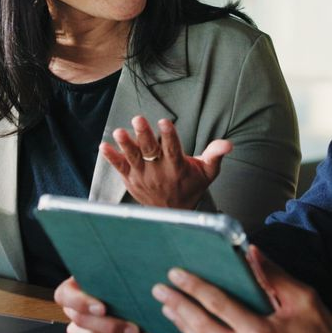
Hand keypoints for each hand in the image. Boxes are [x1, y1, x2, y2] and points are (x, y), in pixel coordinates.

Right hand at [54, 276, 152, 332]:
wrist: (138, 316)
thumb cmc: (127, 293)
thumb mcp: (122, 280)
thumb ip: (119, 276)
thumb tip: (130, 273)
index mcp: (76, 290)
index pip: (64, 296)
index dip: (81, 303)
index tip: (103, 308)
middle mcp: (73, 312)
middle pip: (81, 321)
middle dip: (111, 326)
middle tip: (136, 329)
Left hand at [101, 116, 230, 209]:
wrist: (173, 213)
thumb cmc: (191, 187)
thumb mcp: (207, 173)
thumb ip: (215, 155)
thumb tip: (228, 144)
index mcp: (177, 168)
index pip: (173, 150)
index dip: (170, 135)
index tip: (165, 121)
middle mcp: (159, 172)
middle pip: (150, 151)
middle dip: (144, 135)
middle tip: (138, 119)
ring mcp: (143, 176)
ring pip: (133, 159)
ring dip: (125, 145)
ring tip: (119, 132)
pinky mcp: (131, 180)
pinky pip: (120, 168)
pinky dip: (112, 158)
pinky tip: (103, 146)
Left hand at [153, 247, 331, 332]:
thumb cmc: (319, 332)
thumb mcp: (301, 298)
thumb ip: (272, 275)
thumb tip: (249, 251)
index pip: (217, 305)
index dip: (194, 288)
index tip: (176, 274)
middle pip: (202, 328)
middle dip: (178, 306)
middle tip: (159, 290)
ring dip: (185, 327)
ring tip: (168, 309)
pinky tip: (193, 331)